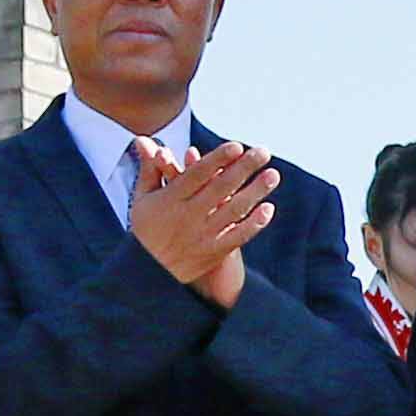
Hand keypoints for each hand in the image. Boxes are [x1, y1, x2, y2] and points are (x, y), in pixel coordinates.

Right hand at [129, 138, 277, 306]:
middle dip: (244, 168)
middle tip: (263, 152)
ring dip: (255, 192)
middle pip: (220, 188)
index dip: (217, 160)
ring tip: (273, 175)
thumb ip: (150, 169)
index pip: (197, 175)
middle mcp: (188, 216)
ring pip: (233, 211)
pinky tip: (269, 208)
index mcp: (170, 200)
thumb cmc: (146, 230)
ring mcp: (203, 235)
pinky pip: (237, 237)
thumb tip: (143, 140)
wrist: (149, 275)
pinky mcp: (213, 252)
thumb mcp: (142, 199)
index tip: (236, 146)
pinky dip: (254, 224)